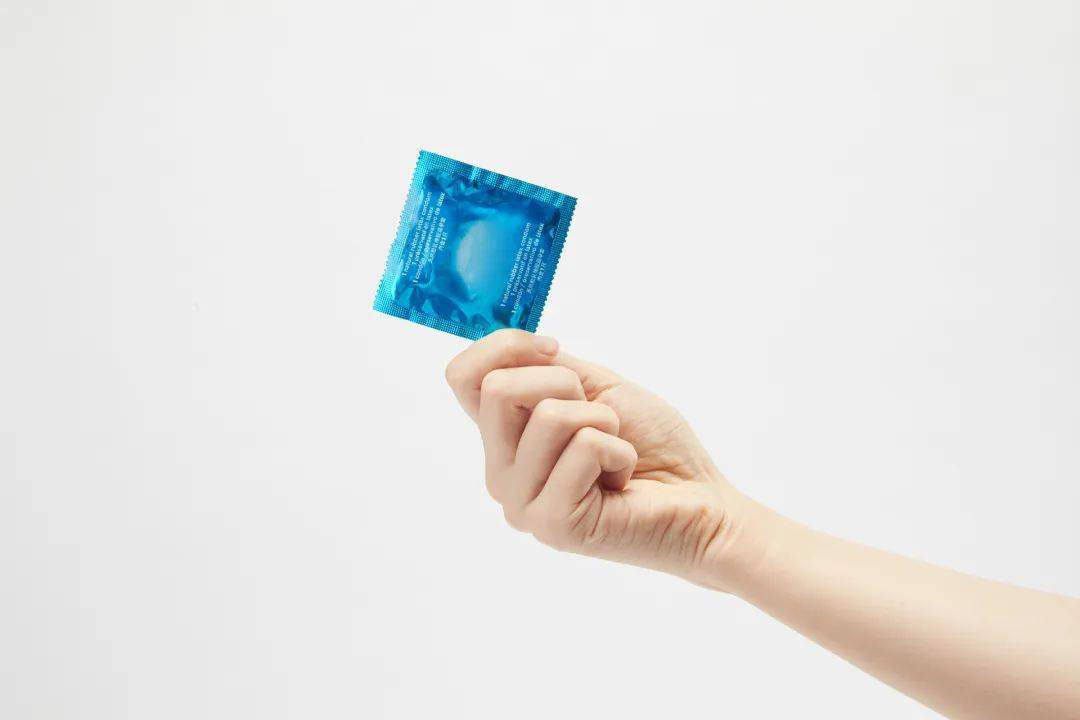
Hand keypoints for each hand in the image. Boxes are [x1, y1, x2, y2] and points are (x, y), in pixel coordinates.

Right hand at [445, 329, 757, 588]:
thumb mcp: (593, 388)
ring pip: (548, 416)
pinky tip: (622, 482)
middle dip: (566, 384)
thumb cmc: (653, 446)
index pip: (462, 376)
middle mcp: (500, 475)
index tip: (555, 353)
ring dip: (602, 421)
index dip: (506, 347)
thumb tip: (508, 344)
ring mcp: (521, 504)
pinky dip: (618, 451)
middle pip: (496, 389)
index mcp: (504, 440)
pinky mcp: (552, 524)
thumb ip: (544, 369)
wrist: (700, 501)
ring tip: (615, 454)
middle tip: (600, 419)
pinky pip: (582, 447)